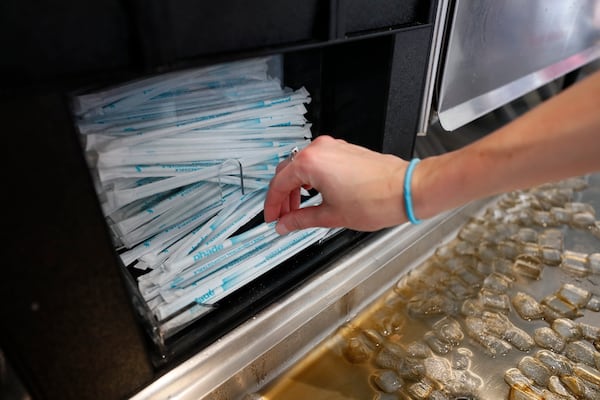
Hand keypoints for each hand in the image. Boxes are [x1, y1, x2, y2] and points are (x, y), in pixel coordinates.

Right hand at [264, 135, 409, 233]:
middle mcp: (320, 149)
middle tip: (283, 216)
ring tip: (298, 209)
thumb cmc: (376, 199)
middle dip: (283, 196)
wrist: (406, 190)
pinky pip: (318, 162)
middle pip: (287, 172)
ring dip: (296, 187)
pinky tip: (314, 195)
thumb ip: (301, 219)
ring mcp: (333, 147)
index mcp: (311, 163)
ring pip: (302, 166)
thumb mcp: (331, 215)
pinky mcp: (344, 150)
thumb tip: (285, 224)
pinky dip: (310, 179)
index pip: (279, 184)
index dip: (272, 204)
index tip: (272, 217)